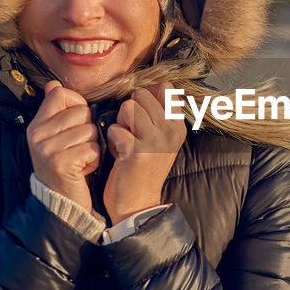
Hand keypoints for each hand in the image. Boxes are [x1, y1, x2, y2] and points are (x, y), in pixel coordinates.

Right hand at [26, 80, 100, 211]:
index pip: (60, 95)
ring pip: (90, 130)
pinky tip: (84, 169)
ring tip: (81, 159)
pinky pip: (92, 148)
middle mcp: (38, 136)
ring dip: (93, 146)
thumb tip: (53, 85)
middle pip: (81, 112)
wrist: (61, 204)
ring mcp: (48, 150)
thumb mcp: (55, 138)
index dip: (77, 105)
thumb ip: (56, 111)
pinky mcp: (61, 163)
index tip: (76, 123)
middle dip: (89, 129)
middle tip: (78, 148)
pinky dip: (94, 159)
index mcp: (36, 126)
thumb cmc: (65, 166)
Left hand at [103, 82, 187, 223]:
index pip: (163, 89)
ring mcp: (156, 140)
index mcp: (178, 126)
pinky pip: (116, 128)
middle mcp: (171, 130)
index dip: (144, 101)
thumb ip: (159, 112)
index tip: (142, 122)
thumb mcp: (159, 139)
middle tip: (131, 133)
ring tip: (125, 142)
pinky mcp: (138, 151)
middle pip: (142, 95)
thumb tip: (161, 84)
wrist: (137, 204)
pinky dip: (112, 140)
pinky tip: (119, 154)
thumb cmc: (143, 168)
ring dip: (120, 124)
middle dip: (130, 111)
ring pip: (129, 107)